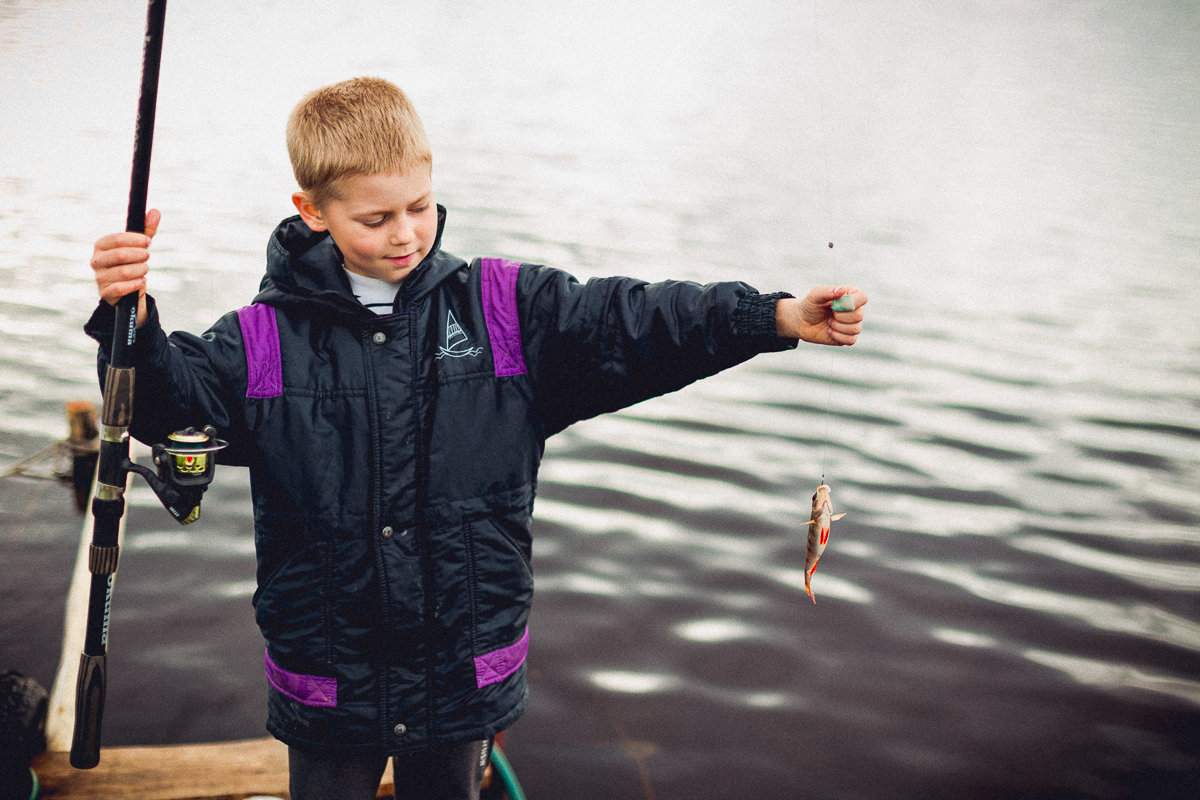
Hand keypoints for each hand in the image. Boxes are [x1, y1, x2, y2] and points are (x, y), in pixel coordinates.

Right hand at [90, 209, 160, 327]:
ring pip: (123, 272)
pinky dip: (135, 284)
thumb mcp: (138, 247)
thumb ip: (146, 231)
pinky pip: (120, 288)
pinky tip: (142, 281)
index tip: (148, 242)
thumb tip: (156, 212)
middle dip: (139, 255)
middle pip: (120, 255)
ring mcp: (99, 278)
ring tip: (144, 269)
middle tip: (147, 256)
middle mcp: (96, 261)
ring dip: (140, 270)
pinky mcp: (105, 293)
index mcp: (101, 246)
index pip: (116, 239)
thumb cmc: (131, 263)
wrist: (126, 290)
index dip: (135, 240)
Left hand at [775, 285, 866, 345]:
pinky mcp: (848, 337)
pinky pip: (851, 340)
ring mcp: (853, 324)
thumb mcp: (815, 295)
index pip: (862, 298)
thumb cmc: (810, 305)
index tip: (835, 305)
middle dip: (840, 317)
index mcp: (850, 295)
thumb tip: (841, 291)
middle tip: (830, 314)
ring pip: (856, 329)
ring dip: (838, 327)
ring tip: (829, 322)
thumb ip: (828, 291)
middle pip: (859, 316)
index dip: (851, 303)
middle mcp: (855, 309)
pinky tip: (830, 331)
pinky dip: (838, 336)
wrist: (802, 322)